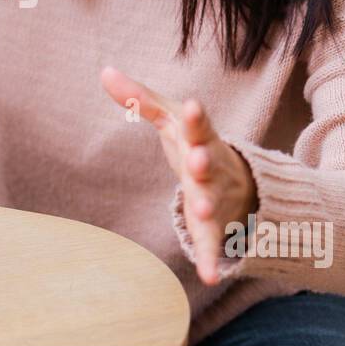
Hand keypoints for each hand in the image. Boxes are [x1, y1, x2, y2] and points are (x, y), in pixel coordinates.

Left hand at [100, 66, 256, 285]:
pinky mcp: (213, 226)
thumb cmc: (195, 143)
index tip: (193, 105)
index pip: (200, 125)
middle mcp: (212, 167)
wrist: (240, 181)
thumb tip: (104, 70)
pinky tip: (210, 275)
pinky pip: (212, 243)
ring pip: (212, 202)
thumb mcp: (170, 118)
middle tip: (197, 160)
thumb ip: (138, 97)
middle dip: (203, 162)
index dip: (196, 117)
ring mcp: (215, 197)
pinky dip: (210, 258)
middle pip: (208, 164)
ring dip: (207, 206)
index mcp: (201, 139)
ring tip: (201, 210)